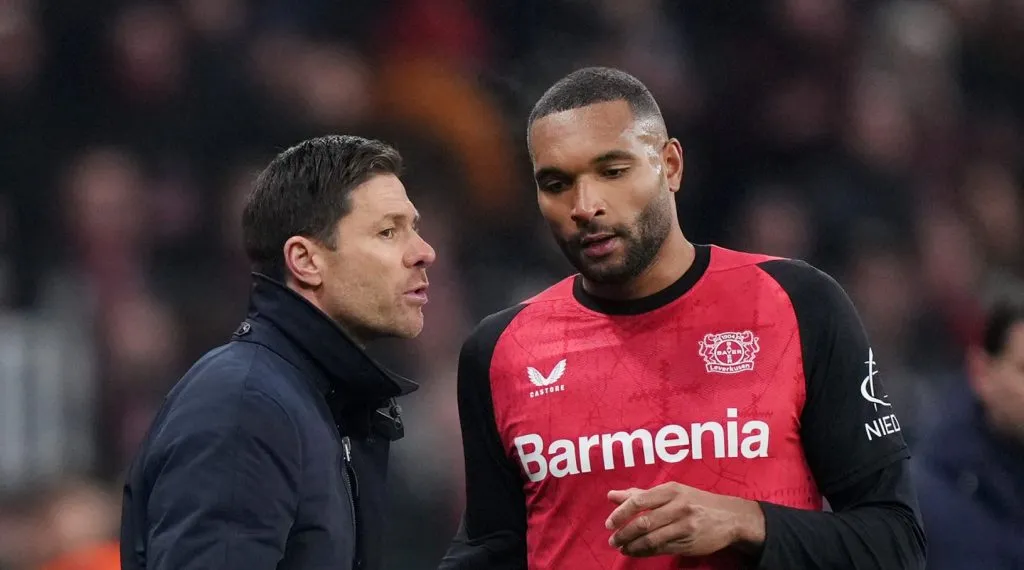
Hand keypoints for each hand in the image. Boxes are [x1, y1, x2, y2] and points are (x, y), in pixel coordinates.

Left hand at [604, 482, 764, 557]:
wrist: (730, 517)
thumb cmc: (695, 501)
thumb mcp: (671, 492)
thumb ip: (640, 494)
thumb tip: (611, 496)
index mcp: (671, 490)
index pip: (639, 500)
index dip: (621, 513)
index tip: (609, 523)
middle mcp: (678, 507)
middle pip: (644, 522)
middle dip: (624, 533)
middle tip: (613, 539)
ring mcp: (685, 526)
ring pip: (652, 539)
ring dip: (632, 546)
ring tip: (622, 548)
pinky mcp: (689, 543)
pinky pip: (662, 549)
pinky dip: (645, 552)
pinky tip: (636, 552)